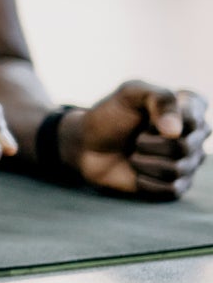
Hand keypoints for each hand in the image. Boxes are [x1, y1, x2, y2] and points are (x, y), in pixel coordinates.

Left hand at [69, 82, 208, 199]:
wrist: (87, 144)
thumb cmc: (110, 116)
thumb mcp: (130, 93)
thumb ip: (159, 99)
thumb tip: (175, 132)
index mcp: (190, 109)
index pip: (195, 115)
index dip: (168, 117)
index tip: (146, 115)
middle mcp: (194, 136)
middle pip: (185, 146)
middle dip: (148, 142)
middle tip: (136, 137)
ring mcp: (187, 162)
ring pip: (178, 169)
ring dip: (144, 161)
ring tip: (133, 154)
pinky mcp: (175, 185)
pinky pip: (172, 189)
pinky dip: (146, 180)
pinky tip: (136, 172)